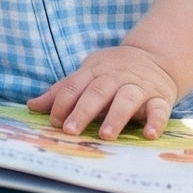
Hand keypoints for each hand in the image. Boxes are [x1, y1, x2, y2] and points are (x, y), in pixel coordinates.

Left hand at [27, 45, 179, 139]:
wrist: (154, 57)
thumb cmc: (112, 72)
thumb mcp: (86, 75)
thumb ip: (63, 92)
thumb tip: (32, 106)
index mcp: (94, 71)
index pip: (74, 85)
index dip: (63, 103)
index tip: (54, 121)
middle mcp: (115, 77)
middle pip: (97, 92)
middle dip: (82, 111)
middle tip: (70, 130)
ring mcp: (138, 86)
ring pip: (126, 98)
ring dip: (116, 116)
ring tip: (105, 135)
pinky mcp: (160, 97)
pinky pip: (160, 109)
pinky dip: (156, 121)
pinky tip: (149, 134)